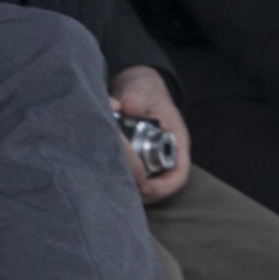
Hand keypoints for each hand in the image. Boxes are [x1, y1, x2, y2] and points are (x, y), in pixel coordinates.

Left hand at [109, 65, 191, 201]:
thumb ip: (135, 98)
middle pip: (158, 187)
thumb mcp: (141, 89)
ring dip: (126, 185)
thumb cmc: (143, 90)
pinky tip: (100, 173)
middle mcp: (165, 156)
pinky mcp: (132, 163)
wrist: (133, 88)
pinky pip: (128, 179)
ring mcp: (149, 161)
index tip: (143, 187)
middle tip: (117, 187)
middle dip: (139, 191)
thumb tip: (128, 107)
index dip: (163, 186)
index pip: (178, 174)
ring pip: (142, 186)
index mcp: (176, 141)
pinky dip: (117, 178)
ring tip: (107, 180)